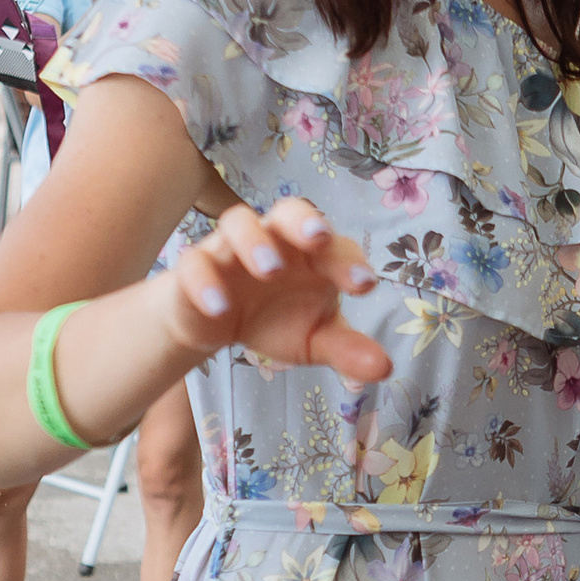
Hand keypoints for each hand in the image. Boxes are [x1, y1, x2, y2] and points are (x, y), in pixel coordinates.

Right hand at [161, 197, 389, 387]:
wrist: (213, 325)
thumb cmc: (274, 319)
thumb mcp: (313, 339)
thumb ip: (347, 349)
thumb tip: (384, 369)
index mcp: (310, 253)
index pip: (334, 245)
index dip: (350, 261)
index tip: (365, 285)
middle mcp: (273, 240)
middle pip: (289, 210)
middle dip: (304, 221)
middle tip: (318, 239)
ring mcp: (231, 248)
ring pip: (239, 223)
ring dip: (255, 242)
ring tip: (270, 270)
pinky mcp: (195, 267)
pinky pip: (195, 263)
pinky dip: (205, 280)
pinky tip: (220, 307)